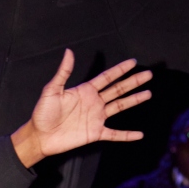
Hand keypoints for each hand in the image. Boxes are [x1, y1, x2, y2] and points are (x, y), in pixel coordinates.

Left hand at [10, 50, 150, 167]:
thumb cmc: (43, 113)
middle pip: (118, 89)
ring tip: (148, 94)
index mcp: (85, 90)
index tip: (133, 61)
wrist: (40, 136)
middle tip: (148, 74)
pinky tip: (139, 134)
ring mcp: (96, 118)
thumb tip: (69, 52)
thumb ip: (63, 72)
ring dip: (134, 101)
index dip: (120, 69)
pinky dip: (127, 135)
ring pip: (119, 107)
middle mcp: (94, 102)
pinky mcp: (95, 133)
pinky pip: (114, 134)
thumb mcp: (52, 90)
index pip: (107, 77)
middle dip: (133, 82)